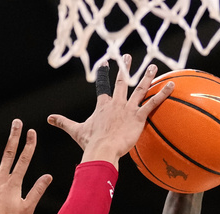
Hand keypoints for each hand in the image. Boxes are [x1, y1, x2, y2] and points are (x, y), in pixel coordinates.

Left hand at [0, 120, 52, 213]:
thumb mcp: (27, 209)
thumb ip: (37, 191)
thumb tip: (48, 177)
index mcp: (13, 184)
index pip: (24, 160)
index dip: (29, 145)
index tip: (32, 132)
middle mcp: (0, 179)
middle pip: (8, 154)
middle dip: (13, 137)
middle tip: (16, 122)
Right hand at [47, 55, 174, 166]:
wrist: (102, 150)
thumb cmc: (90, 143)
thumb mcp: (75, 130)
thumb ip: (63, 123)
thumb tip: (48, 119)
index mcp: (103, 105)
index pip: (103, 86)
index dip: (104, 74)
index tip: (106, 63)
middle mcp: (116, 103)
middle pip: (121, 82)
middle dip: (124, 68)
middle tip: (127, 56)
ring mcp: (128, 109)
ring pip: (140, 89)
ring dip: (147, 77)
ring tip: (153, 67)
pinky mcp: (138, 117)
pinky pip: (153, 103)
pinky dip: (162, 94)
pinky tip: (171, 85)